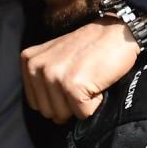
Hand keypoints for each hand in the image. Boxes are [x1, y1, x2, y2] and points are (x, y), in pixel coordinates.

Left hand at [21, 18, 140, 122]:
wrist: (117, 32)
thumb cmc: (91, 46)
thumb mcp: (55, 55)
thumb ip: (43, 76)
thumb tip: (46, 111)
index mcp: (28, 60)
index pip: (35, 103)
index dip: (56, 100)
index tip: (71, 80)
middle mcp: (36, 67)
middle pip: (48, 111)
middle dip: (68, 105)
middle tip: (82, 81)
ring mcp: (53, 75)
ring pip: (63, 115)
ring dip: (82, 104)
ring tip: (89, 80)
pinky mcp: (72, 85)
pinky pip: (82, 113)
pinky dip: (95, 103)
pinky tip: (97, 82)